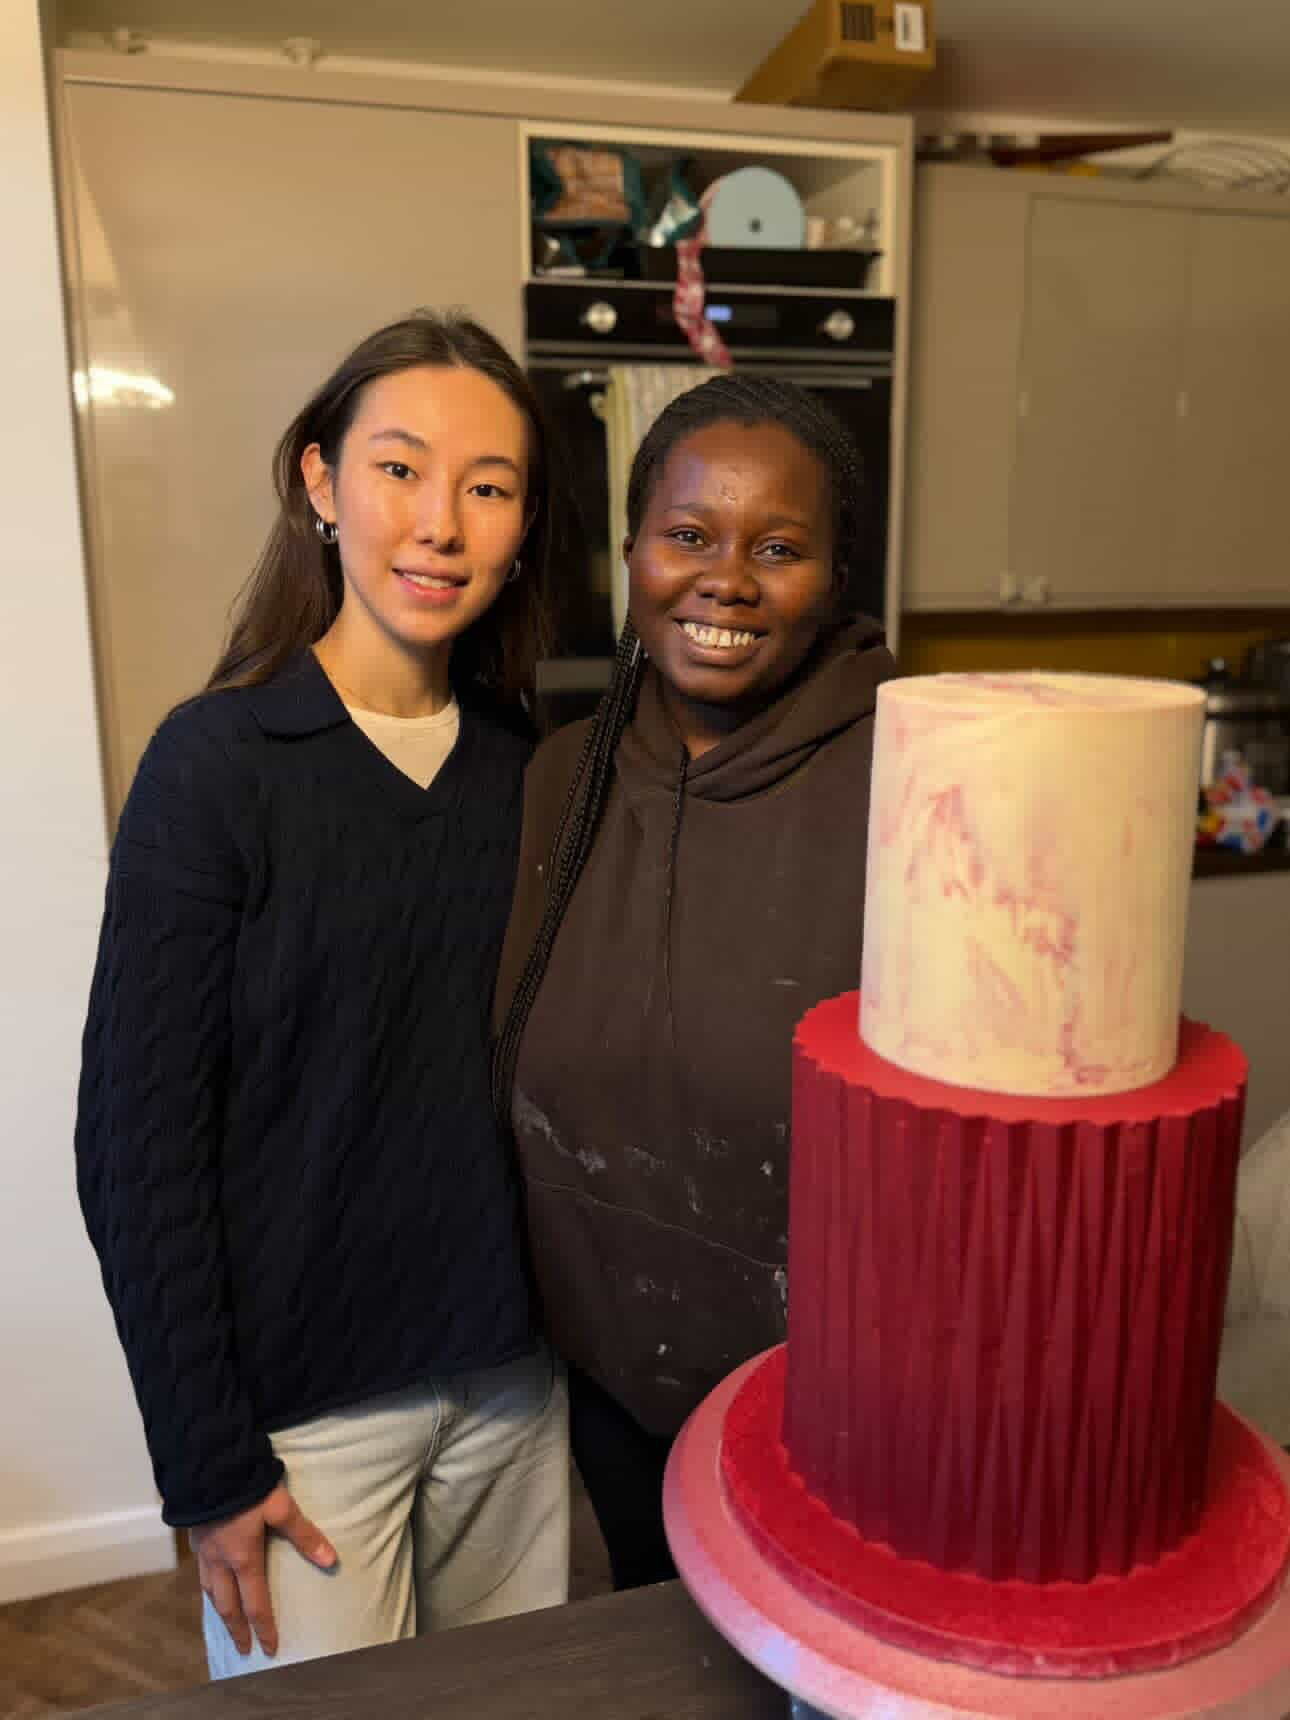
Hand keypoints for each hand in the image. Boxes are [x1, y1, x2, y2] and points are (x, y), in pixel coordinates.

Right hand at [189, 1484, 336, 1656]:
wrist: (209, 1464)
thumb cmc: (246, 1486)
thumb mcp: (281, 1507)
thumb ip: (305, 1535)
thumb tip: (331, 1560)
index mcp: (243, 1558)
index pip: (255, 1604)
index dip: (264, 1628)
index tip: (269, 1649)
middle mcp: (219, 1561)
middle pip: (227, 1606)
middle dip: (237, 1630)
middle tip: (243, 1649)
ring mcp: (203, 1550)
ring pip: (210, 1590)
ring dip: (220, 1610)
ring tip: (227, 1621)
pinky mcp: (194, 1535)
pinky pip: (201, 1571)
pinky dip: (208, 1585)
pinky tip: (212, 1581)